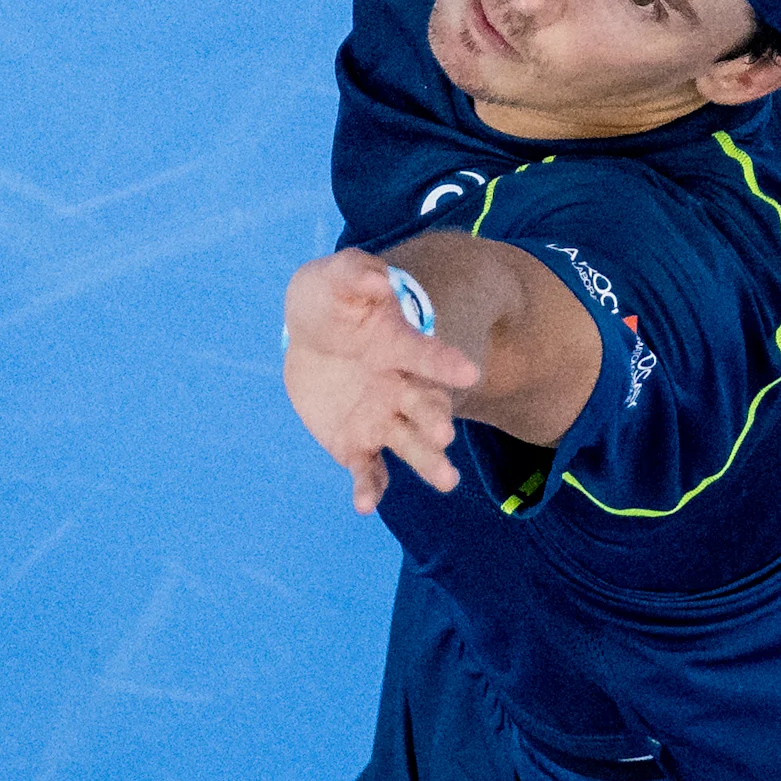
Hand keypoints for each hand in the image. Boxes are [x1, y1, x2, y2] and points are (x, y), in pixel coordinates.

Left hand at [282, 253, 480, 514]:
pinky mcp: (357, 445)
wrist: (311, 334)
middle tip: (443, 433)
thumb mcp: (338, 278)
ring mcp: (382, 419)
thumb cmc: (333, 300)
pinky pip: (368, 470)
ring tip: (446, 480)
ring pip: (409, 443)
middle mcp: (401, 388)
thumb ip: (357, 275)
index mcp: (401, 347)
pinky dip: (369, 488)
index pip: (428, 356)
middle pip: (425, 406)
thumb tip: (378, 279)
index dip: (445, 364)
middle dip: (434, 418)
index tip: (469, 374)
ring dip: (427, 460)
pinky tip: (364, 504)